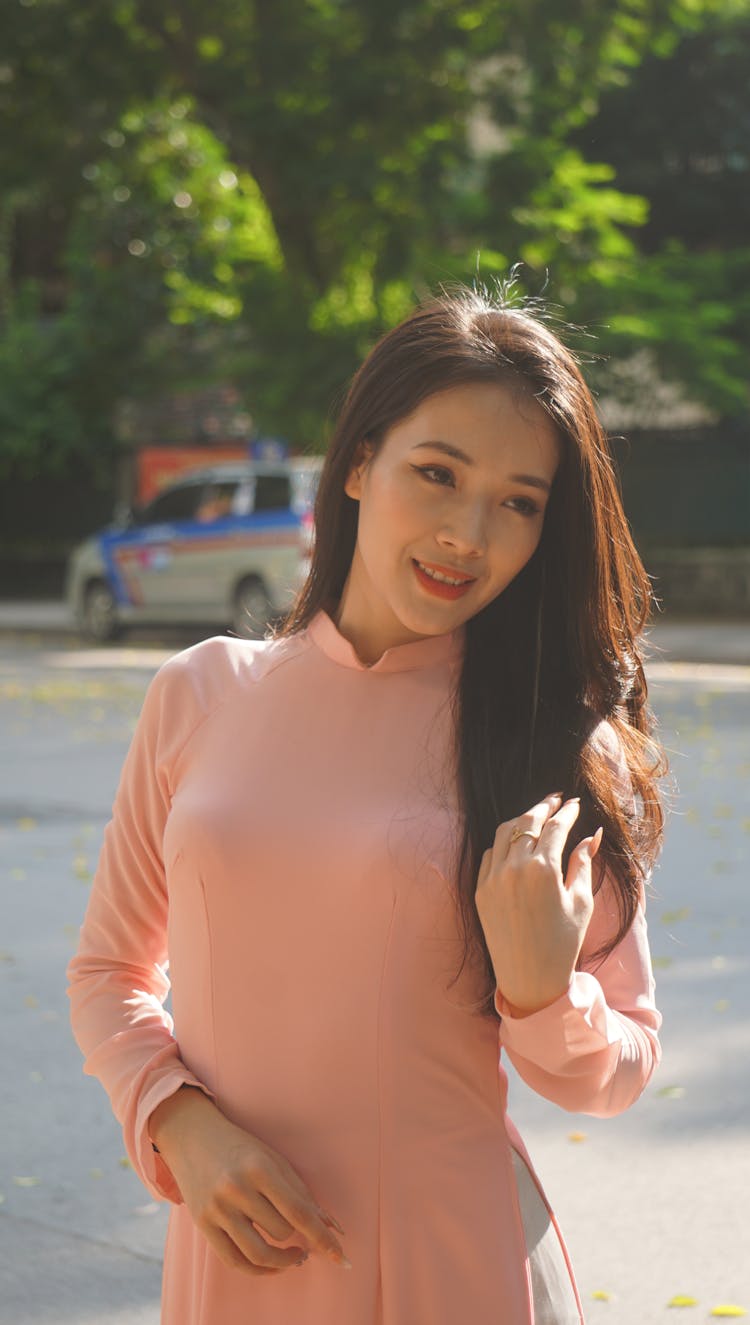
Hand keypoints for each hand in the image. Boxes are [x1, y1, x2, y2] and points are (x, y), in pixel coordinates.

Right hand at [148, 1086, 349, 1273]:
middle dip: (297, 1235)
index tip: (341, 1257)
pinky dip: (258, 1270)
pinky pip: (234, 1261)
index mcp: (260, 1168)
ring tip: (295, 1255)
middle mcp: (236, 1189)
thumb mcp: (274, 1160)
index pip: (298, 1212)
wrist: (192, 1135)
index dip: (322, 1238)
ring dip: (283, 1261)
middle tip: (303, 1235)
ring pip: (259, 1253)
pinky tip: (272, 1264)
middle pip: (281, 1231)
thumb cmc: (241, 1147)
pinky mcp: (202, 1224)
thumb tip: (333, 1229)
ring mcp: (217, 1208)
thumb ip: (302, 1194)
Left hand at [475, 792, 602, 1016]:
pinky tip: (515, 841)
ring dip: (521, 819)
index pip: (555, 826)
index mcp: (543, 869)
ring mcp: (492, 879)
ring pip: (504, 832)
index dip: (567, 812)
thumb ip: (583, 863)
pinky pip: (489, 854)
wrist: (530, 980)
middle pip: (527, 821)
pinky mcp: (480, 891)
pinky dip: (503, 842)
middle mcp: (513, 868)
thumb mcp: (581, 902)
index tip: (575, 804)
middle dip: (543, 806)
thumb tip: (591, 834)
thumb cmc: (564, 943)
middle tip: (556, 799)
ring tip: (537, 815)